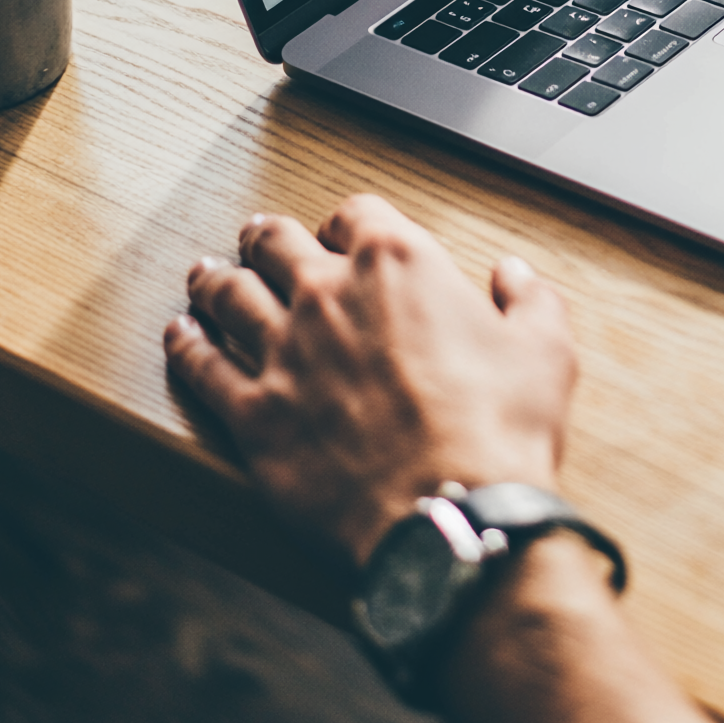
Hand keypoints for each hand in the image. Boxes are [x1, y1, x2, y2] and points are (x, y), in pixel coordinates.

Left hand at [165, 194, 576, 565]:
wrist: (448, 510)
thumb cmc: (500, 429)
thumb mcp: (545, 350)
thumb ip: (529, 300)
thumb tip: (514, 274)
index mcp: (398, 264)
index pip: (357, 212)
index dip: (347, 219)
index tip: (341, 229)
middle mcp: (328, 295)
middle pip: (276, 243)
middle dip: (264, 237)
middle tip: (256, 237)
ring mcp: (283, 353)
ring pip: (228, 296)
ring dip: (215, 280)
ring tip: (205, 273)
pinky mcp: (253, 415)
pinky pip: (203, 367)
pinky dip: (185, 345)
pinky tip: (178, 335)